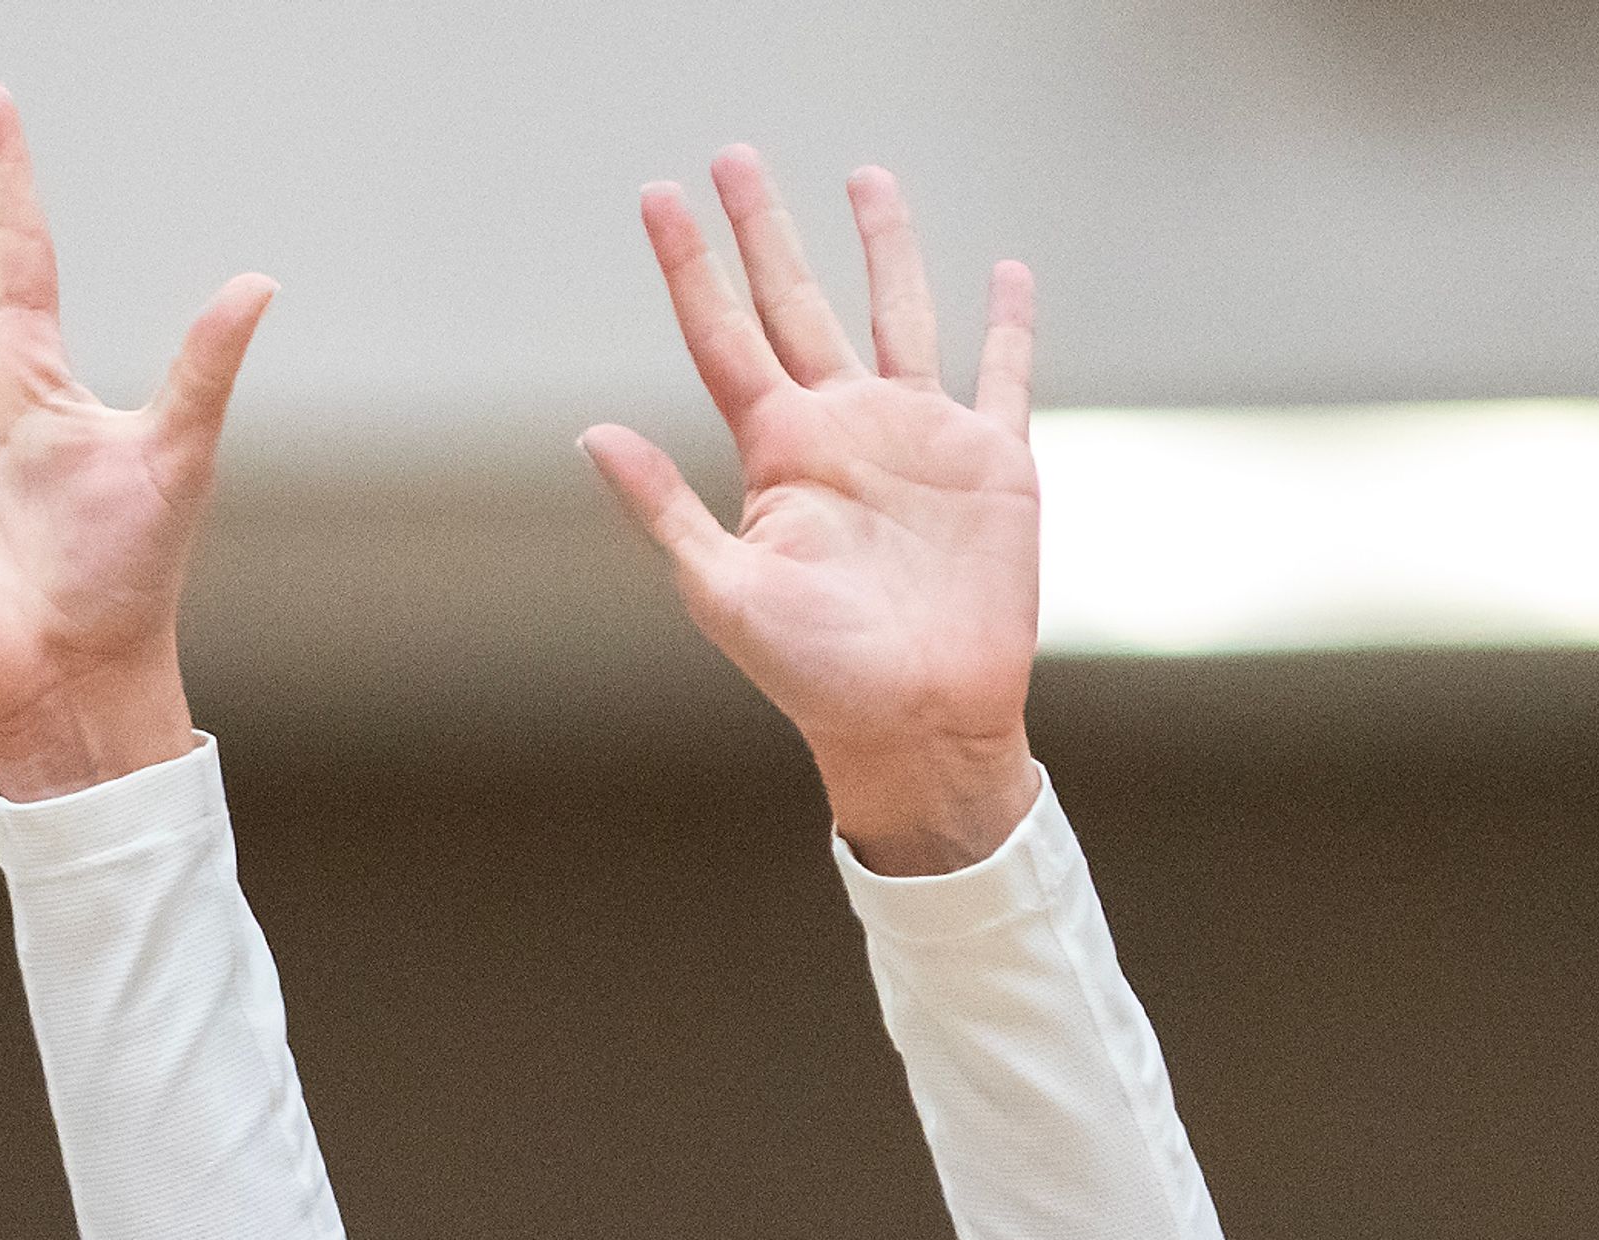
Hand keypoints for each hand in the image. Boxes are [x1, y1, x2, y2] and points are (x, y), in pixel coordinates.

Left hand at [582, 153, 1042, 875]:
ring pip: (898, 315)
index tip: (659, 198)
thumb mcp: (723, 593)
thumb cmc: (813, 677)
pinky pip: (1002, 375)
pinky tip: (1006, 276)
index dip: (689, 266)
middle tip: (736, 157)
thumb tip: (590, 434)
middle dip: (767, 232)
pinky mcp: (991, 463)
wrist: (916, 723)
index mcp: (778, 454)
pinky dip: (1008, 325)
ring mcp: (918, 440)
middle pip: (797, 303)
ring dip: (883, 248)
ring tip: (865, 179)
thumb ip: (663, 511)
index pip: (723, 336)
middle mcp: (843, 432)